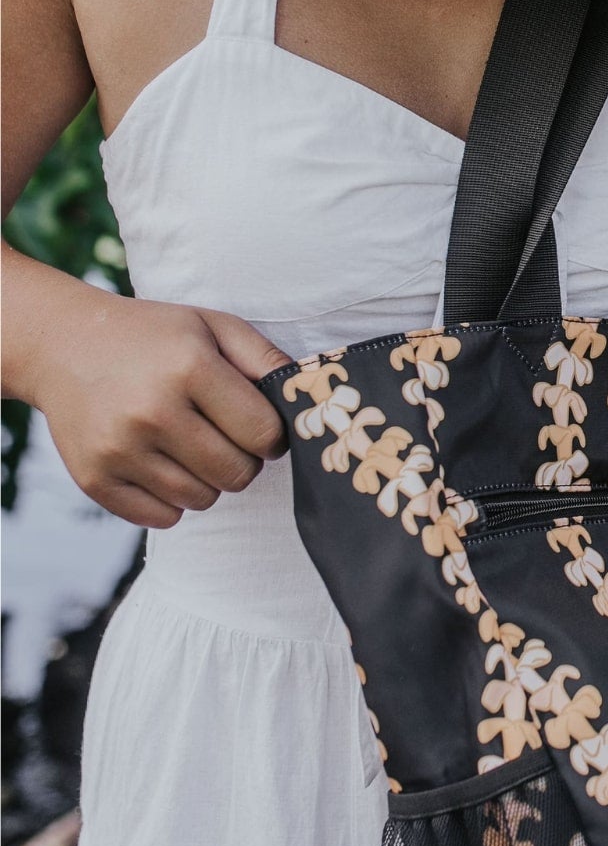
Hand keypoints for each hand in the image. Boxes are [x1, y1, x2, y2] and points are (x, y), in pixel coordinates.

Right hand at [28, 286, 291, 528]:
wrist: (60, 345)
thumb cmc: (154, 338)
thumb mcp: (214, 327)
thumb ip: (266, 359)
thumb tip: (310, 397)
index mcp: (189, 368)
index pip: (264, 435)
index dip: (271, 436)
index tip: (256, 425)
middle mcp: (152, 411)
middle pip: (238, 475)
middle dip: (242, 461)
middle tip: (221, 435)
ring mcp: (119, 449)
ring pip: (203, 500)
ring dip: (207, 480)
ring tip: (187, 444)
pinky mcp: (94, 478)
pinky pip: (164, 518)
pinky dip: (171, 499)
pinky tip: (159, 462)